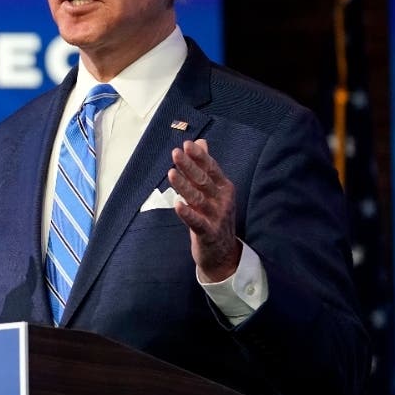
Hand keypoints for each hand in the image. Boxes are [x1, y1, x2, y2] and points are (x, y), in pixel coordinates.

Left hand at [169, 139, 241, 282]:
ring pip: (198, 199)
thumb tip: (200, 142)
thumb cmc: (214, 216)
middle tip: (175, 153)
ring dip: (184, 186)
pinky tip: (178, 205)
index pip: (211, 168)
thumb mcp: (212, 190)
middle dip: (190, 166)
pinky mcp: (209, 233)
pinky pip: (197, 222)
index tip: (186, 144)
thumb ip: (205, 166)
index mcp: (224, 188)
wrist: (223, 253)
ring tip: (171, 173)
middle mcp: (222, 201)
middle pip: (204, 181)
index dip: (199, 157)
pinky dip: (188, 214)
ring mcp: (216, 217)